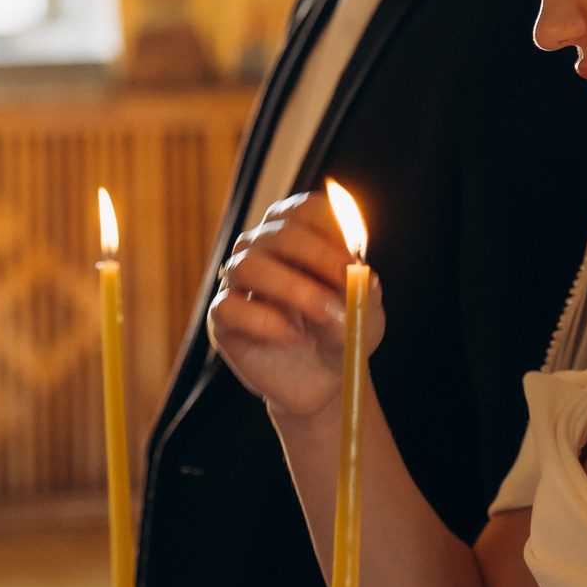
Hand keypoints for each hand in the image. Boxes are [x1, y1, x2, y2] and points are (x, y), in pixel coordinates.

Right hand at [207, 189, 385, 424]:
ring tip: (323, 314)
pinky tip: (294, 337)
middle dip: (318, 257)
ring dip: (293, 288)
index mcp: (297, 233)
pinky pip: (229, 306)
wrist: (322, 378)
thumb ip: (362, 291)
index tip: (354, 258)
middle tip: (345, 285)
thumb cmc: (340, 330)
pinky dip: (266, 322)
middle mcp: (262, 248)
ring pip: (249, 265)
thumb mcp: (365, 310)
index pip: (307, 209)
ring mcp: (237, 281)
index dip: (332, 229)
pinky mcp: (222, 317)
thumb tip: (355, 276)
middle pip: (281, 232)